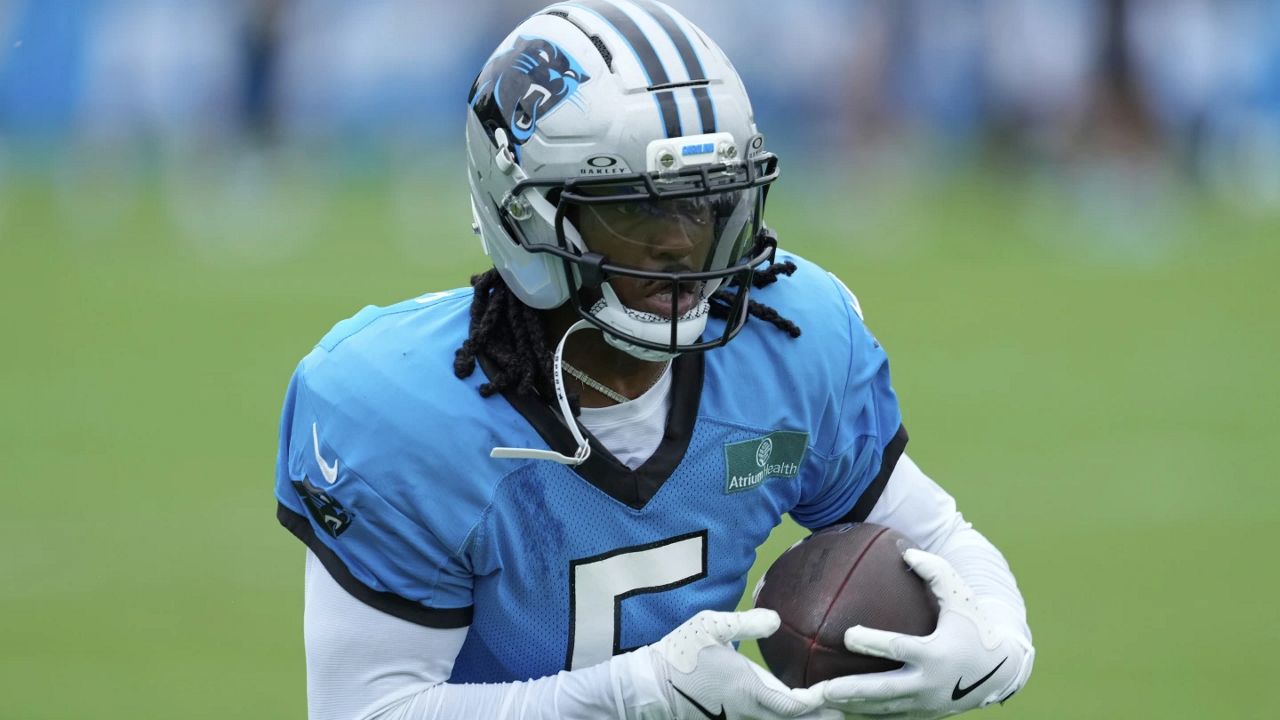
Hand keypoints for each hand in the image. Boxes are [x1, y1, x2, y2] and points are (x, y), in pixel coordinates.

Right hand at [644, 609, 840, 719]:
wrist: (648, 687)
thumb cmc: (680, 654)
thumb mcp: (712, 626)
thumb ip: (748, 623)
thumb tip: (778, 620)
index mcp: (748, 689)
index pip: (795, 705)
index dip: (820, 702)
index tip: (836, 691)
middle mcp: (747, 712)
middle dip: (820, 719)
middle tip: (844, 712)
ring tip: (825, 715)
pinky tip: (786, 713)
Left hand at [815, 549, 1033, 718]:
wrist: (1002, 669)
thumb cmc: (975, 625)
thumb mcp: (961, 596)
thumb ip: (935, 572)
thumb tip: (904, 551)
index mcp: (937, 653)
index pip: (899, 648)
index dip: (873, 642)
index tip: (847, 635)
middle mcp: (930, 684)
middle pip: (883, 690)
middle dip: (851, 690)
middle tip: (820, 689)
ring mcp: (927, 704)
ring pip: (882, 709)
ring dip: (850, 707)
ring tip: (818, 704)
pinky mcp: (925, 715)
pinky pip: (889, 718)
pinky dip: (864, 715)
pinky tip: (836, 712)